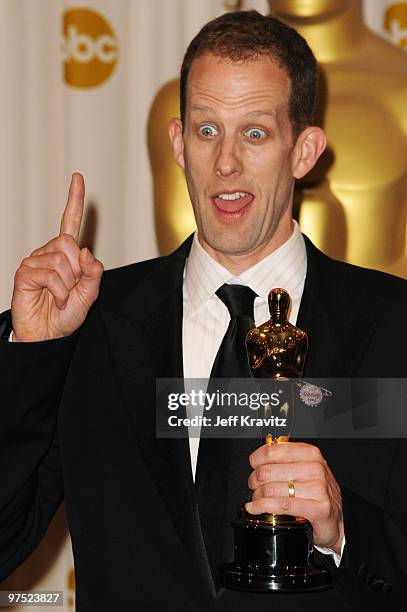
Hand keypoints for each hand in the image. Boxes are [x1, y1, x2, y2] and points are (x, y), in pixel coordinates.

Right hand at [11, 173, 102, 341]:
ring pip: (61, 260)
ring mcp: (35, 261)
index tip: (77, 178)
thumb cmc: (66, 314)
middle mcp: (49, 252)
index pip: (70, 222)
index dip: (74, 200)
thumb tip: (86, 251)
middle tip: (71, 289)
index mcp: (66, 254)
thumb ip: (93, 272)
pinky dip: (59, 292)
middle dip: (77, 270)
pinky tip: (55, 300)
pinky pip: (50, 275)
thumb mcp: (89, 293)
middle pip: (69, 243)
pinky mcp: (25, 273)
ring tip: (61, 297)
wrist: (48, 335)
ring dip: (68, 284)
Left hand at [246, 441, 343, 553]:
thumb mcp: (305, 469)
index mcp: (310, 454)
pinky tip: (255, 507)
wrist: (335, 520)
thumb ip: (286, 459)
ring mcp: (318, 489)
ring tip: (257, 498)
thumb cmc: (317, 493)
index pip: (273, 450)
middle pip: (268, 471)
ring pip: (272, 489)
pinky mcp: (317, 509)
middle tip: (255, 486)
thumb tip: (260, 456)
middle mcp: (315, 468)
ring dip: (257, 496)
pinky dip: (263, 507)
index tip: (253, 466)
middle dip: (254, 481)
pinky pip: (281, 505)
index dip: (257, 459)